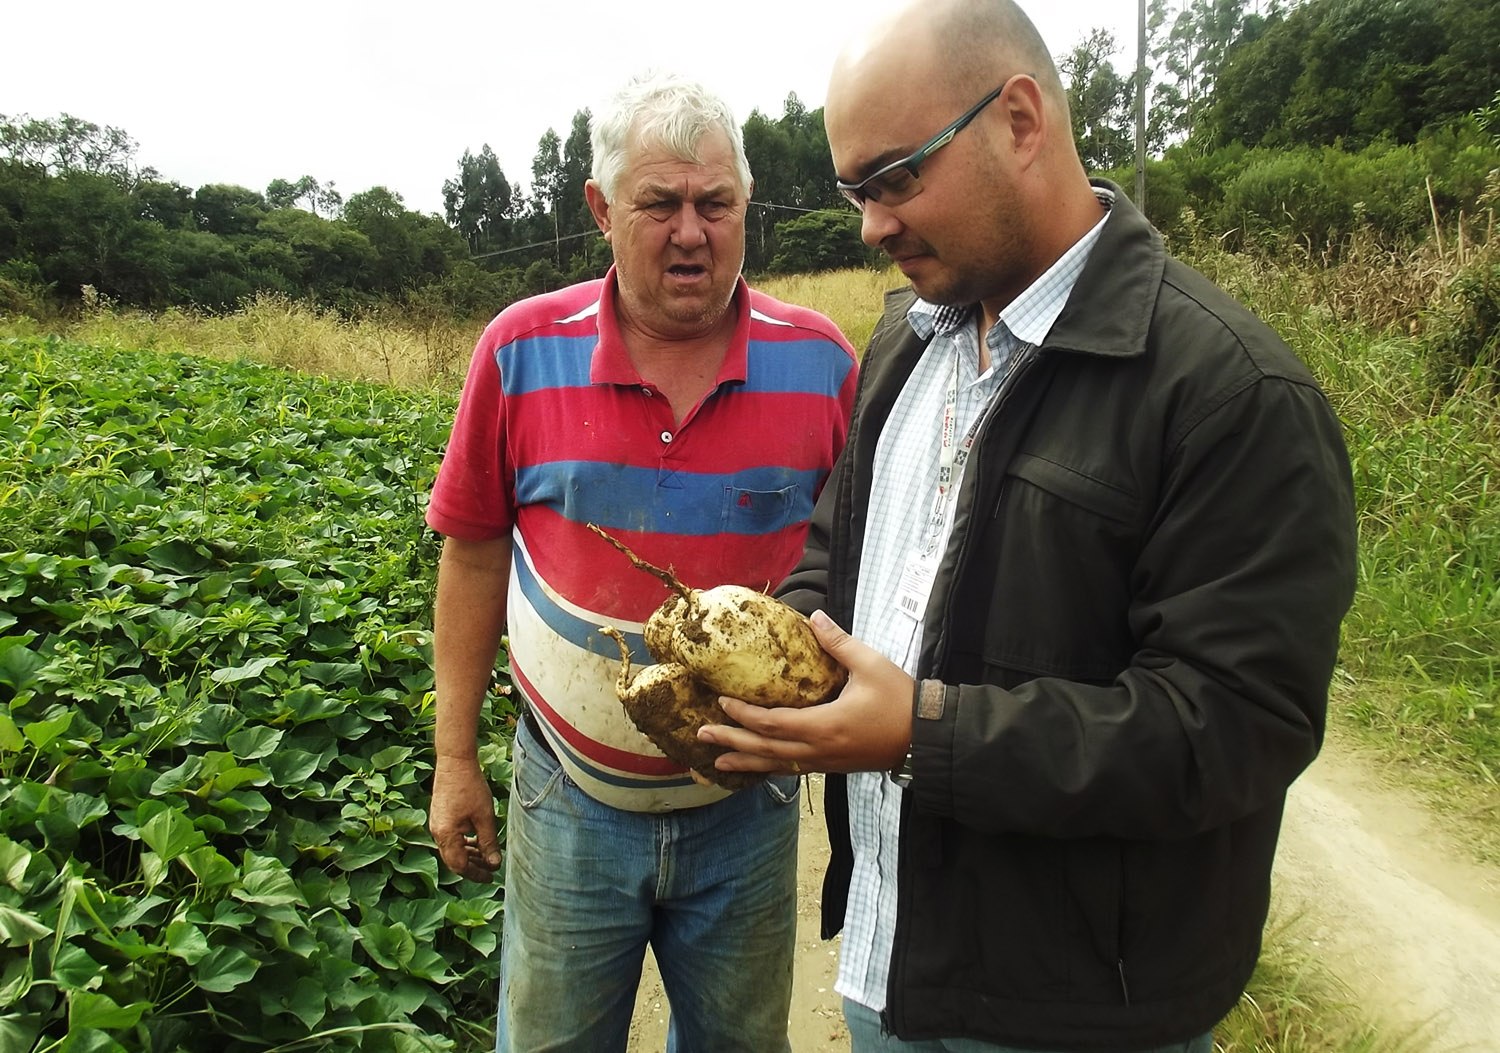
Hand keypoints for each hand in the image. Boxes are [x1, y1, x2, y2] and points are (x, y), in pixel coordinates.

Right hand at [429, 757, 502, 881]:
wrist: (454, 761)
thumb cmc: (470, 786)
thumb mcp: (485, 816)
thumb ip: (489, 842)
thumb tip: (494, 864)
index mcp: (446, 835)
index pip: (459, 866)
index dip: (476, 874)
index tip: (490, 876)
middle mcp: (437, 832)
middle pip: (453, 860)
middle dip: (472, 866)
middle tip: (490, 868)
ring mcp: (436, 824)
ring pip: (452, 849)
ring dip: (469, 855)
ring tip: (486, 856)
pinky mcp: (439, 817)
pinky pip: (450, 838)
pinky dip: (463, 843)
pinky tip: (476, 840)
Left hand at [698, 610, 913, 775]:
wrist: (927, 738)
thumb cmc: (900, 701)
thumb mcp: (871, 665)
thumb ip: (839, 644)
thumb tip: (814, 617)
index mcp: (824, 725)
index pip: (771, 722)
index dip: (743, 714)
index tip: (721, 701)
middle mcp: (819, 749)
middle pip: (766, 750)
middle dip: (732, 743)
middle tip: (702, 736)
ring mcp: (826, 762)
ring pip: (778, 765)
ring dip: (746, 763)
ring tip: (718, 765)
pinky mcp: (833, 766)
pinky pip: (794, 769)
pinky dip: (770, 768)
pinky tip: (759, 767)